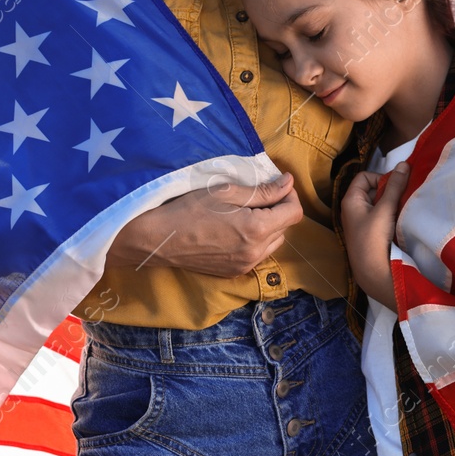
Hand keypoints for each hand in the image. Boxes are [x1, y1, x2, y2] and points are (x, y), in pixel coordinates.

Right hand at [105, 172, 302, 276]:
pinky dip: (256, 241)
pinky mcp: (234, 272)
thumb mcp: (226, 192)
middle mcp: (255, 252)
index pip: (294, 213)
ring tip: (246, 212)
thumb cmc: (189, 209)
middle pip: (285, 228)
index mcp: (256, 229)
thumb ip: (263, 190)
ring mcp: (245, 265)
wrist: (160, 239)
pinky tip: (236, 229)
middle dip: (279, 209)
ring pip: (274, 242)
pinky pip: (258, 254)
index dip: (290, 195)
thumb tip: (288, 183)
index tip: (278, 185)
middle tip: (258, 196)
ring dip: (269, 226)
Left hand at [341, 162, 408, 310]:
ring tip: (403, 210)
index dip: (380, 178)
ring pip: (378, 204)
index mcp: (351, 200)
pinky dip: (390, 216)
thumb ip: (395, 187)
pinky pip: (380, 217)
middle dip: (389, 191)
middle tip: (403, 198)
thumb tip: (404, 164)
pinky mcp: (369, 234)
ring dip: (391, 204)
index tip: (395, 187)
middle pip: (372, 190)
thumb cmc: (374, 239)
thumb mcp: (385, 209)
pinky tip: (400, 221)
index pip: (365, 176)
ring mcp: (361, 222)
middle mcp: (353, 209)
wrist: (372, 273)